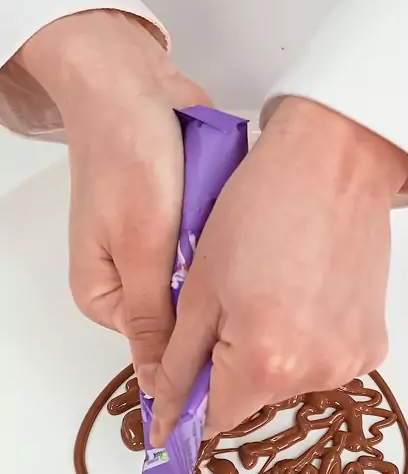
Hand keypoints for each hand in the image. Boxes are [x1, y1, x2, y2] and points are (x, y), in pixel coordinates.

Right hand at [17, 10, 210, 387]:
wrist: (134, 86)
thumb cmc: (124, 156)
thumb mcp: (139, 247)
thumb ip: (153, 319)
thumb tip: (159, 387)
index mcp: (107, 296)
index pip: (161, 346)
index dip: (198, 342)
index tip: (235, 330)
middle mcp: (134, 280)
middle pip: (189, 315)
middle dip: (212, 292)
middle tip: (232, 263)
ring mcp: (164, 254)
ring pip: (210, 284)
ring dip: (223, 262)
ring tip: (231, 231)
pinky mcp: (189, 229)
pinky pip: (219, 251)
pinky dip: (227, 236)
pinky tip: (235, 217)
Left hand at [150, 98, 407, 441]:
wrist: (333, 162)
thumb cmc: (260, 208)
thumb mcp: (200, 289)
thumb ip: (180, 360)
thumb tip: (165, 410)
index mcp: (265, 361)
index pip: (215, 418)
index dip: (190, 406)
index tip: (179, 393)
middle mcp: (316, 373)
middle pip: (253, 397)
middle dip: (230, 367)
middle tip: (228, 308)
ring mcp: (350, 360)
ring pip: (288, 379)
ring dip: (269, 353)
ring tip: (267, 294)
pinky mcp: (373, 344)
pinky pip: (322, 361)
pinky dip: (304, 340)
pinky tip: (301, 296)